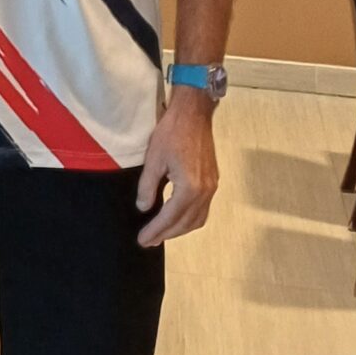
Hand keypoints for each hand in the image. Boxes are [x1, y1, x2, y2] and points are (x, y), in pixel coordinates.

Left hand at [136, 93, 219, 246]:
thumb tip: (144, 208)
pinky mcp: (213, 181)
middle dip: (167, 234)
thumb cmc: (171, 133)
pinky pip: (203, 209)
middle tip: (149, 241)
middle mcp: (205, 191)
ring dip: (180, 229)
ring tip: (162, 233)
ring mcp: (212, 187)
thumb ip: (148, 186)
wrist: (194, 113)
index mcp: (189, 188)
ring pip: (198, 218)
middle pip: (186, 223)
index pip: (170, 218)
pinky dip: (190, 218)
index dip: (155, 231)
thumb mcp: (153, 159)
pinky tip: (178, 217)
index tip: (142, 240)